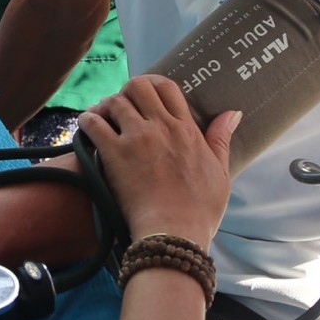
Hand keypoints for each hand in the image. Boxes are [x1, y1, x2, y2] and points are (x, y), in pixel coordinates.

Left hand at [80, 76, 239, 248]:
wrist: (175, 234)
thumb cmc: (200, 210)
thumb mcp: (221, 173)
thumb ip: (221, 139)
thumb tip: (232, 113)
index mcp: (186, 129)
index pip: (167, 87)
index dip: (154, 84)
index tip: (146, 93)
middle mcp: (161, 127)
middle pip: (138, 86)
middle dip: (128, 90)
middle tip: (123, 104)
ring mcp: (137, 138)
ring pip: (115, 101)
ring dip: (107, 105)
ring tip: (103, 116)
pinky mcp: (115, 155)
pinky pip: (93, 124)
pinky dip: (87, 121)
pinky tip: (87, 126)